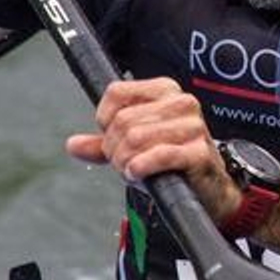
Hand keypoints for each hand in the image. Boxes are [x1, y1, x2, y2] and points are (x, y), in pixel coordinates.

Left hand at [66, 78, 242, 225]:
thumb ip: (102, 144)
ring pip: (135, 138)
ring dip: (125, 161)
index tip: (110, 137)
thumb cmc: (169, 162)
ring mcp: (194, 126)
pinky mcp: (199, 152)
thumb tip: (72, 145)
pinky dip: (141, 167)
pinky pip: (159, 155)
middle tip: (123, 163)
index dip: (104, 119)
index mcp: (165, 90)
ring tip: (134, 169)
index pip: (116, 93)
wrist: (207, 189)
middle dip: (114, 148)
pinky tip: (138, 173)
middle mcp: (182, 102)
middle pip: (123, 121)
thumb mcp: (133, 147)